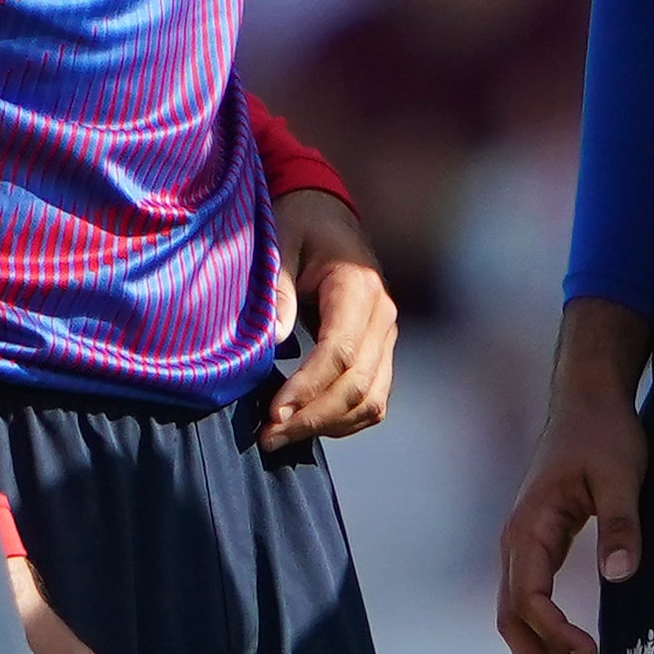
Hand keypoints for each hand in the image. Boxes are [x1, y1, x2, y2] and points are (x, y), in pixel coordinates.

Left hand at [263, 184, 395, 444]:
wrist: (327, 215)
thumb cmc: (298, 225)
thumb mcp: (280, 242)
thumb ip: (279, 288)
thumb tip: (274, 340)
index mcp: (359, 287)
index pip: (341, 352)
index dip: (308, 388)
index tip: (273, 413)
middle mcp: (383, 318)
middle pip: (358, 385)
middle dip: (313, 418)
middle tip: (267, 437)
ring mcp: (386, 338)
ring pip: (371, 401)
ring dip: (328, 426)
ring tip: (280, 438)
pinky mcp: (380, 353)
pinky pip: (372, 400)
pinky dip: (342, 421)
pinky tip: (305, 425)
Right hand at [497, 300, 650, 653]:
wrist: (587, 397)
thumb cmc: (604, 433)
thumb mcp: (621, 475)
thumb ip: (620, 526)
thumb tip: (620, 577)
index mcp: (529, 526)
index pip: (529, 597)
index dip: (556, 632)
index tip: (590, 653)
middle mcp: (515, 540)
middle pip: (509, 617)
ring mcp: (522, 542)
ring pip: (513, 611)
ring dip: (533, 652)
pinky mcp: (537, 541)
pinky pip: (527, 595)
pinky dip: (539, 629)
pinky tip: (565, 651)